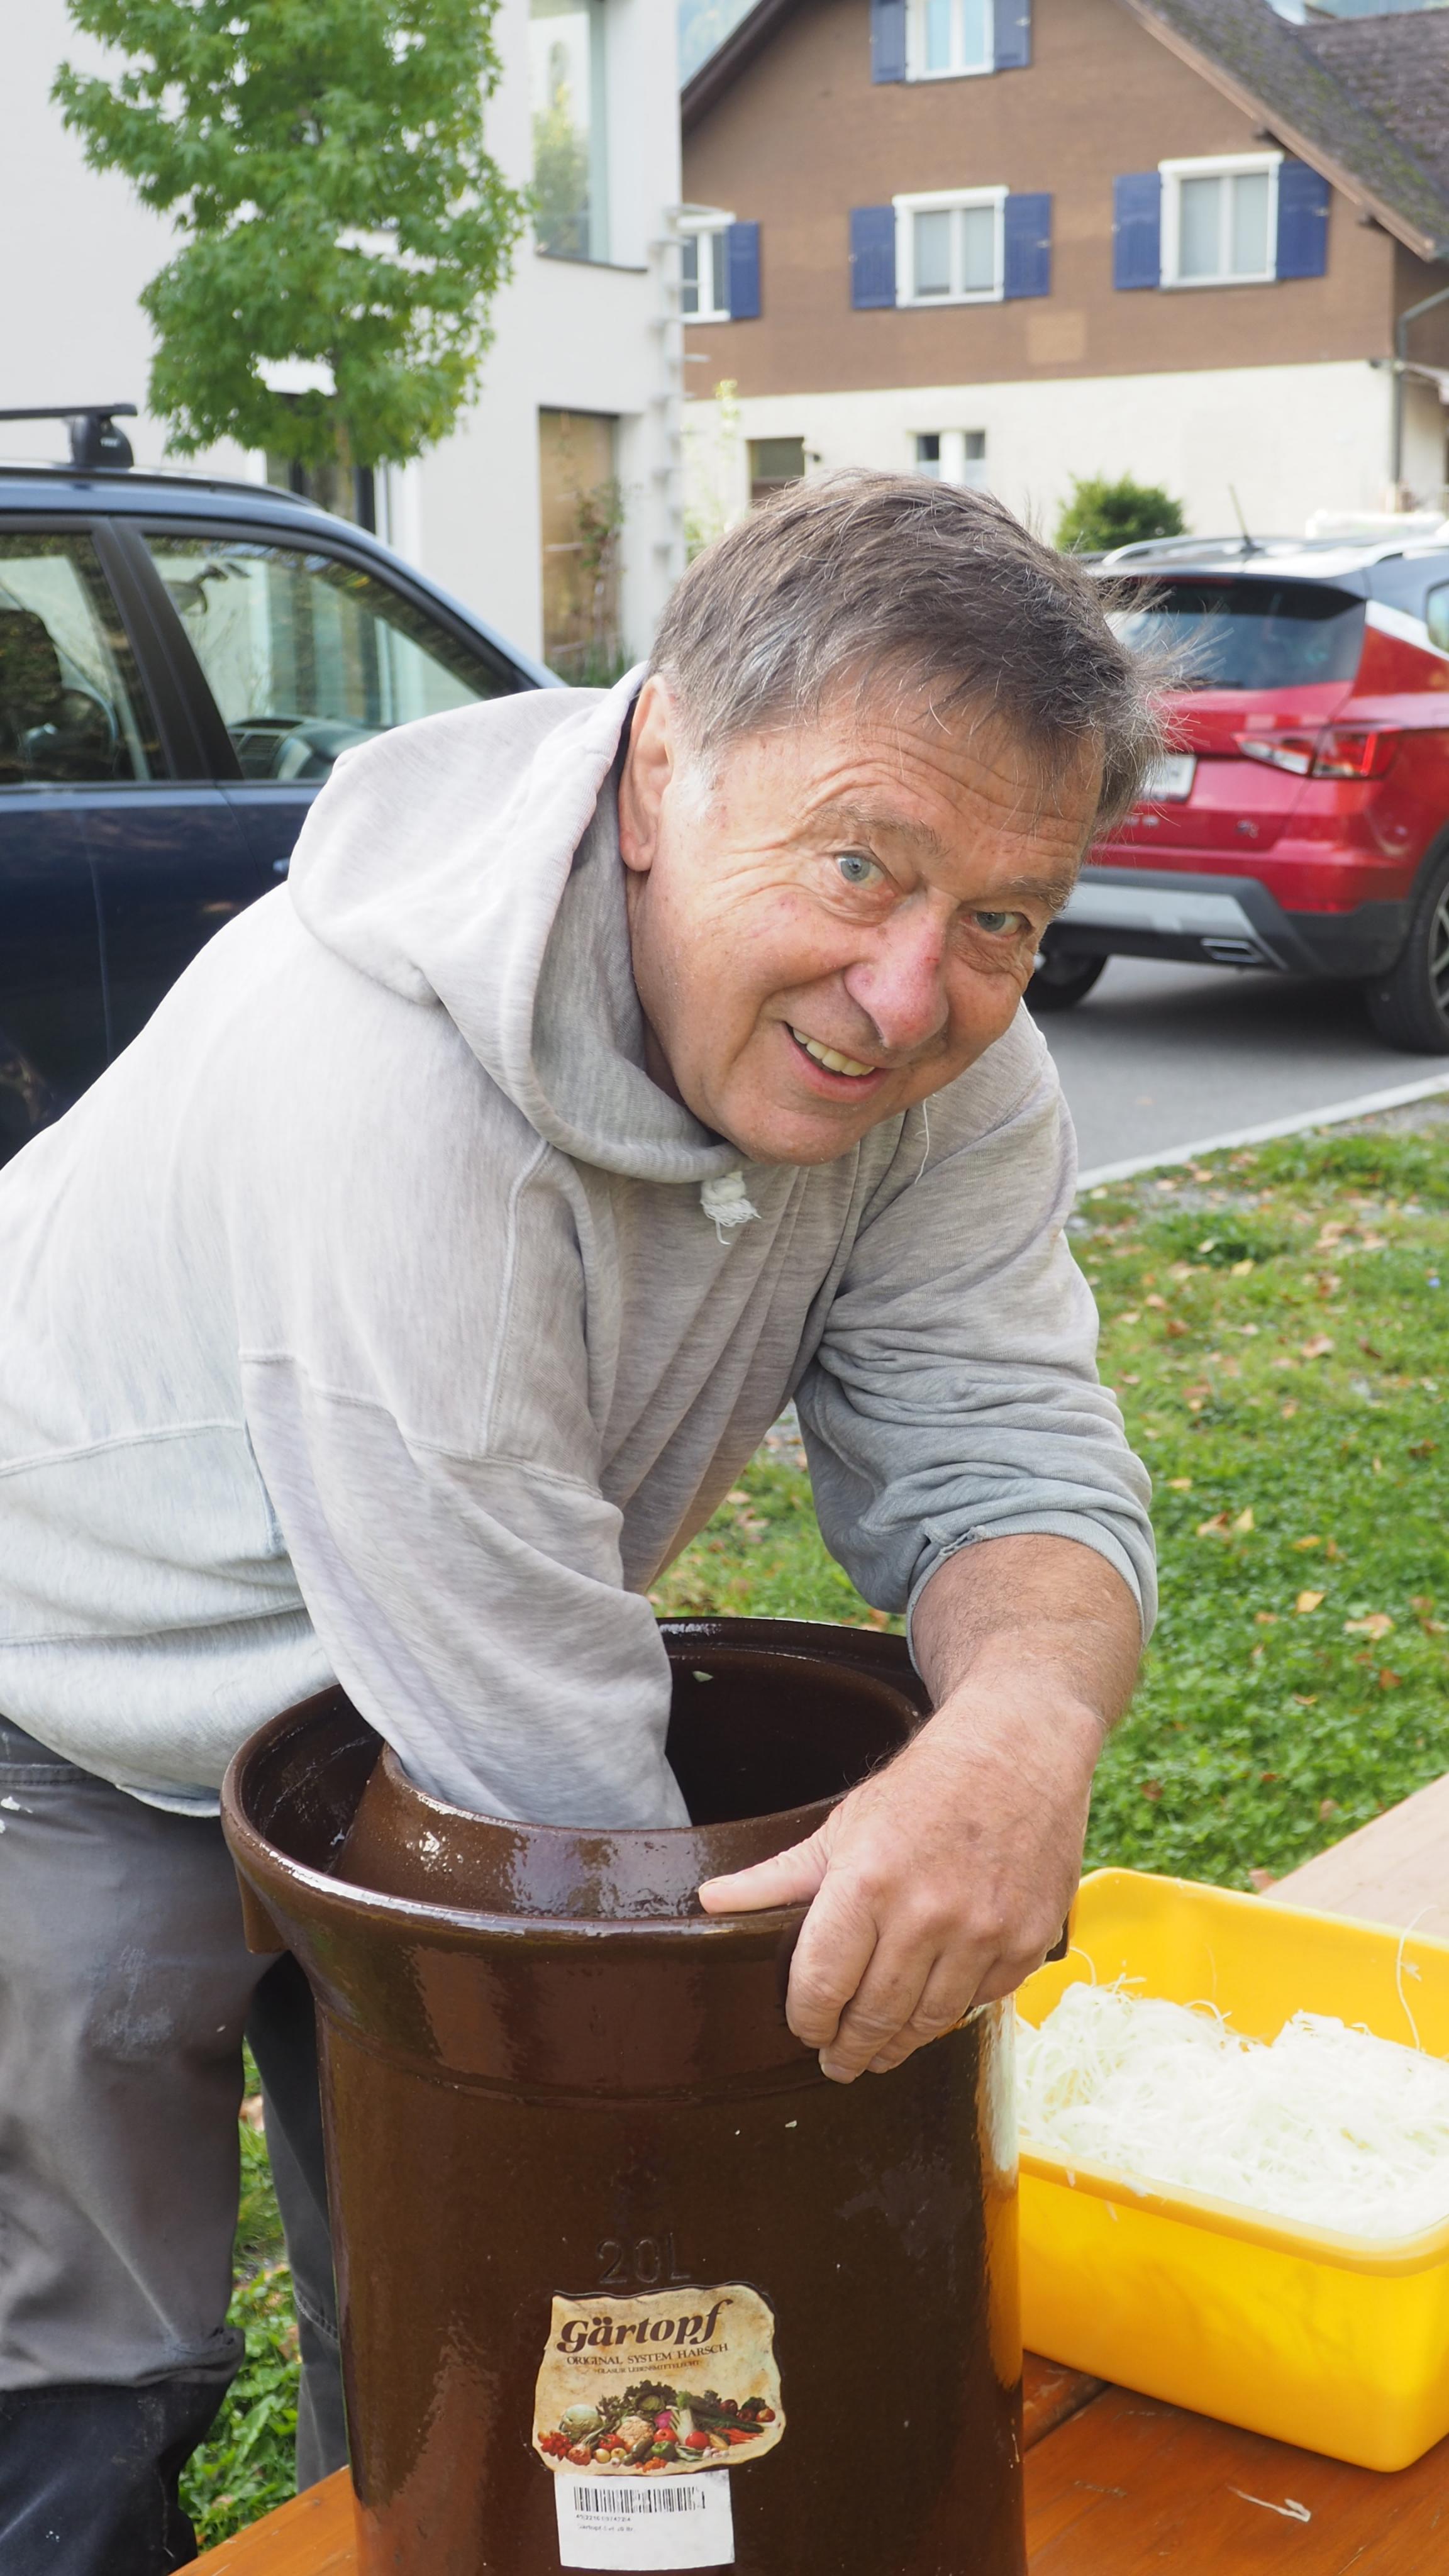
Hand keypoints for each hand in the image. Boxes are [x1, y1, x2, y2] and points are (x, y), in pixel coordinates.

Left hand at [697, 1680, 1102, 2082]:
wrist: (1018, 1750)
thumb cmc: (923, 1788)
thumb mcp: (843, 1825)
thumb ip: (778, 1877)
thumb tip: (708, 1903)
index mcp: (867, 1883)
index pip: (822, 1984)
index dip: (808, 2021)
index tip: (805, 2031)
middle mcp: (927, 1915)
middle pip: (875, 2015)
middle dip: (850, 2049)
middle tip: (839, 2064)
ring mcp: (984, 1932)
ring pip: (929, 2021)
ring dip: (899, 2045)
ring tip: (881, 2052)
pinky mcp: (1028, 1942)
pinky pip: (981, 2000)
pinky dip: (955, 2010)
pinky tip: (935, 2008)